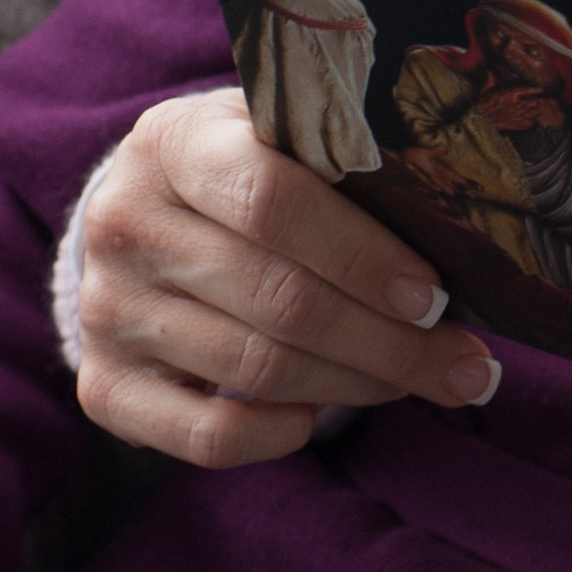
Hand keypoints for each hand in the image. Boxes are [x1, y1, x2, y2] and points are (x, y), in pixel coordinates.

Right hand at [74, 90, 503, 468]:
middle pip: (279, 300)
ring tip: (424, 381)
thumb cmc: (248, 170)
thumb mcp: (283, 136)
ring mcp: (108, 311)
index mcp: (175, 144)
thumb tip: (465, 227)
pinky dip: (278, 433)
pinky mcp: (104, 385)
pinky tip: (323, 414)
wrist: (141, 216)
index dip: (363, 257)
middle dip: (390, 341)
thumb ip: (349, 161)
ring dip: (357, 384)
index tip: (436, 297)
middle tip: (467, 365)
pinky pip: (205, 435)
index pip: (273, 204)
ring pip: (256, 368)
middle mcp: (125, 226)